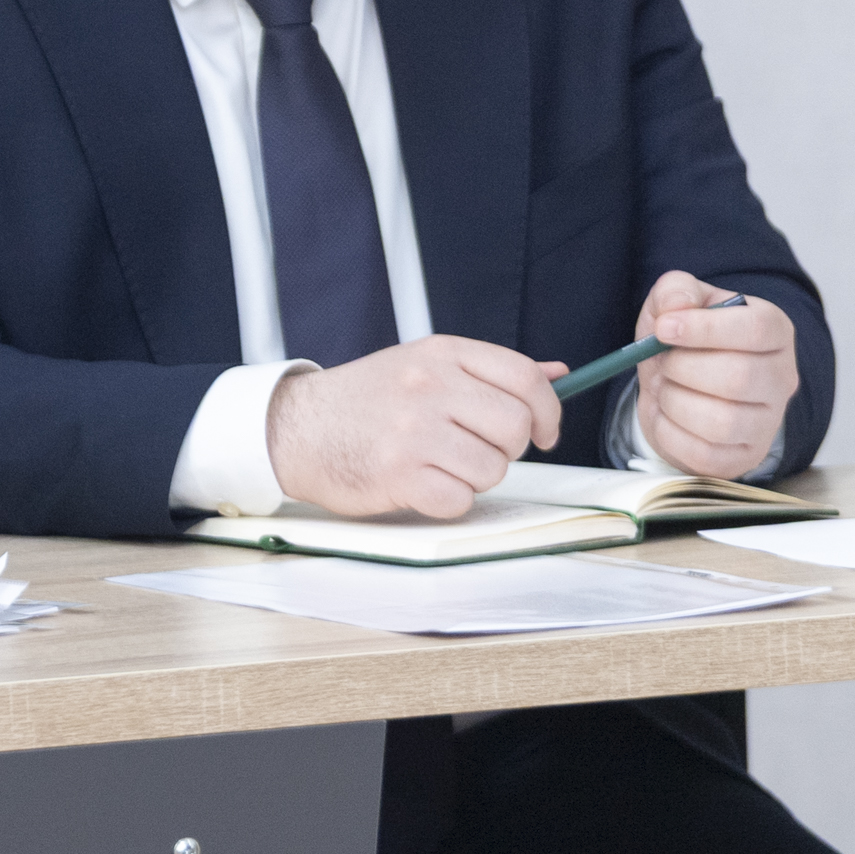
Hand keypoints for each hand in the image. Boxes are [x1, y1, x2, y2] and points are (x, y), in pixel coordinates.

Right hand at [266, 335, 568, 518]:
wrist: (295, 427)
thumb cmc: (365, 400)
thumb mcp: (423, 364)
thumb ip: (489, 372)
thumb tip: (558, 374)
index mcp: (440, 353)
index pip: (524, 378)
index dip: (547, 411)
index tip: (542, 432)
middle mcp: (428, 386)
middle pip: (515, 427)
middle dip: (507, 449)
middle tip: (477, 448)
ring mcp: (413, 430)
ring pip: (493, 469)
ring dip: (475, 476)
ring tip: (441, 463)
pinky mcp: (398, 474)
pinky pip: (460, 499)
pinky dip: (448, 500)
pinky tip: (422, 482)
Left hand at [632, 271, 797, 479]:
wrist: (676, 385)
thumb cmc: (683, 341)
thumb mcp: (675, 303)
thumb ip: (676, 291)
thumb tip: (676, 307)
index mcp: (774, 331)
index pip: (756, 330)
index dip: (704, 328)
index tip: (664, 328)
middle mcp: (782, 378)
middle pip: (737, 377)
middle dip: (681, 367)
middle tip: (662, 362)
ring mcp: (768, 423)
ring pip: (721, 421)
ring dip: (674, 400)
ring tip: (666, 387)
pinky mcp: (745, 456)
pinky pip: (703, 453)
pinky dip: (669, 431)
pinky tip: (668, 414)